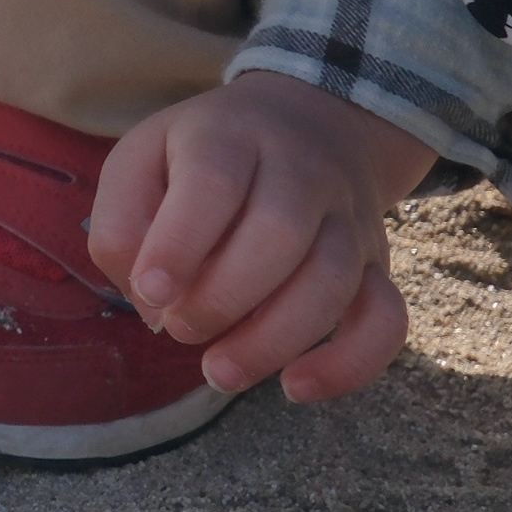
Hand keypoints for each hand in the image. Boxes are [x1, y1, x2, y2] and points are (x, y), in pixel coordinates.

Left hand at [88, 71, 435, 403]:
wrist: (307, 123)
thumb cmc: (200, 156)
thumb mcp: (141, 161)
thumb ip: (125, 223)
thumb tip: (152, 302)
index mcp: (228, 135)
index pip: (213, 182)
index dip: (179, 243)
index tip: (151, 293)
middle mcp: (300, 171)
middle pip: (280, 233)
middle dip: (223, 298)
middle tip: (181, 328)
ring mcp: (347, 218)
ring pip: (333, 281)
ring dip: (273, 339)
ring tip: (219, 370)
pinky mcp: (376, 264)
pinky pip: (387, 318)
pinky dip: (350, 363)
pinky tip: (296, 387)